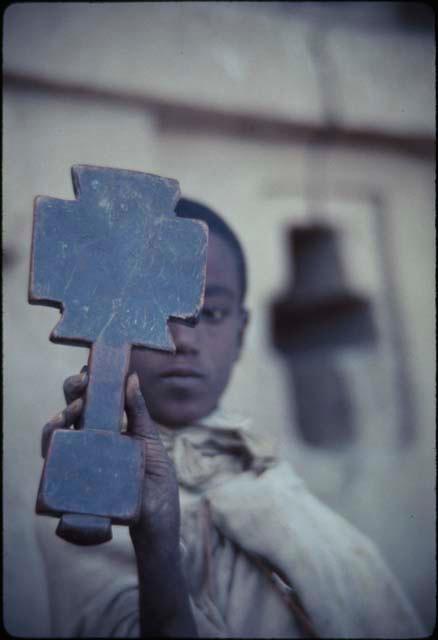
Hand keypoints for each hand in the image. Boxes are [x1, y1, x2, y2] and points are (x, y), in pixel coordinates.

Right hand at [41, 368, 180, 549]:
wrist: (156, 524)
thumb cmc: (155, 482)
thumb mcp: (150, 443)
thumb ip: (139, 414)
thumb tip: (132, 377)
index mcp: (111, 428)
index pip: (94, 398)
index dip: (89, 380)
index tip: (92, 368)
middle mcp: (91, 440)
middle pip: (73, 408)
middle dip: (73, 390)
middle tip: (83, 383)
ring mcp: (81, 458)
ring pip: (57, 428)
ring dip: (61, 412)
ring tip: (74, 409)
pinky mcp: (73, 477)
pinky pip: (53, 456)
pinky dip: (51, 439)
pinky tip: (59, 430)